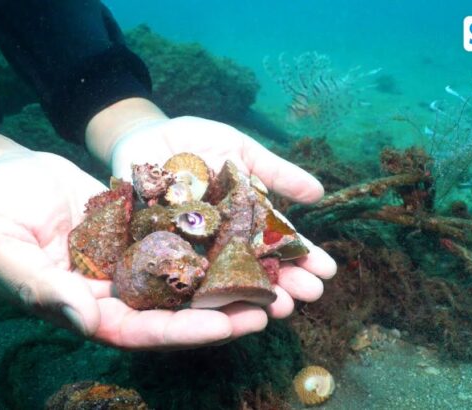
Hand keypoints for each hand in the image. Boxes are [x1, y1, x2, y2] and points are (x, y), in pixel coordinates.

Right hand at [0, 132, 266, 349]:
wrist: (5, 176)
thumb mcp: (5, 254)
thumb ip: (40, 290)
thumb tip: (87, 322)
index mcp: (88, 310)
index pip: (143, 331)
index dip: (184, 331)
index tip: (226, 326)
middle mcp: (118, 293)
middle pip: (178, 310)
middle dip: (224, 311)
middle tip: (271, 306)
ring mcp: (133, 262)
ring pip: (189, 277)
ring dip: (229, 278)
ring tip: (275, 277)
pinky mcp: (143, 231)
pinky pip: (184, 238)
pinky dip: (214, 240)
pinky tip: (247, 234)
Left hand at [87, 98, 337, 323]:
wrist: (144, 135)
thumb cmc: (195, 142)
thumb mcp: (241, 151)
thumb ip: (276, 173)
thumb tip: (319, 192)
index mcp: (245, 220)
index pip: (279, 243)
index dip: (303, 257)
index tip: (327, 271)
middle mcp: (222, 241)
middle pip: (258, 268)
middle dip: (286, 283)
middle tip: (310, 295)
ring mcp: (193, 250)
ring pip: (225, 279)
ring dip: (252, 295)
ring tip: (278, 308)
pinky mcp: (159, 253)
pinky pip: (180, 274)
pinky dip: (201, 290)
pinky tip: (221, 304)